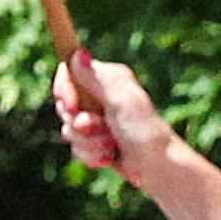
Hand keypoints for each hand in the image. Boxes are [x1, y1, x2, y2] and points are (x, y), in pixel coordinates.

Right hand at [51, 52, 178, 185]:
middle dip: (79, 123)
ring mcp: (96, 120)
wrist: (157, 166)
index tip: (72, 106)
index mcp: (106, 79)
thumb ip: (96, 78)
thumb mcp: (120, 100)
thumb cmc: (143, 130)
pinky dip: (91, 156)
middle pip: (63, 106)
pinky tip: (109, 157)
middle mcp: (99, 97)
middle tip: (101, 127)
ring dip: (88, 143)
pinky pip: (76, 148)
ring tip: (110, 146)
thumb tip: (77, 53)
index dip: (63, 91)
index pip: (68, 75)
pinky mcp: (94, 141)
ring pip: (69, 130)